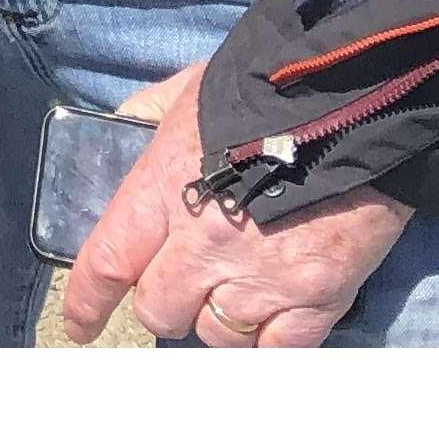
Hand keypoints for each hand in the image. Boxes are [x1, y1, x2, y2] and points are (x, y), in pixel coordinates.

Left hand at [61, 59, 409, 348]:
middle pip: (160, 311)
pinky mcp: (317, 298)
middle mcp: (205, 243)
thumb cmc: (267, 90)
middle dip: (163, 302)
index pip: (108, 262)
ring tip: (235, 286)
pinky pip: (275, 350)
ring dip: (217, 319)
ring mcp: (262, 276)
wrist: (358, 102)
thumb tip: (115, 130)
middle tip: (181, 282)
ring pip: (216, 335)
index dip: (86, 302)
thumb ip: (145, 114)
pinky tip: (272, 313)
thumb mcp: (189, 87)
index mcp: (165, 188)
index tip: (80, 324)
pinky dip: (269, 340)